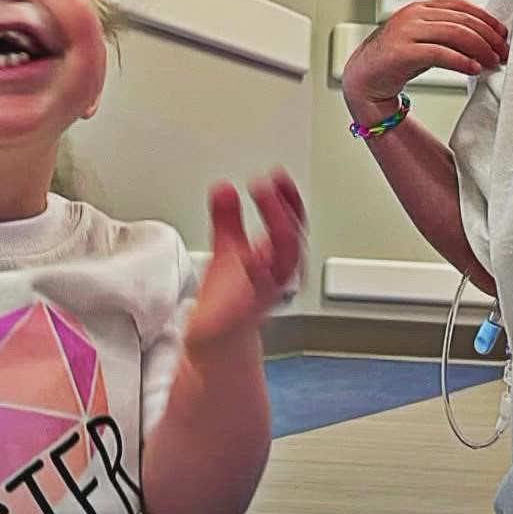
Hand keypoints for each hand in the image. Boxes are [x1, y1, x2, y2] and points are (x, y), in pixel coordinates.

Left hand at [186, 171, 306, 353]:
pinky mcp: (250, 308)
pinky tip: (249, 255)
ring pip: (286, 258)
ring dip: (279, 227)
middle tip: (268, 185)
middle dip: (283, 208)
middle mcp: (278, 271)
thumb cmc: (229, 295)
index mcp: (276, 255)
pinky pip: (261, 290)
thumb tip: (224, 187)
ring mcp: (266, 289)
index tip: (277, 176)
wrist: (219, 338)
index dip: (287, 197)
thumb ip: (227, 218)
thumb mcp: (228, 247)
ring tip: (265, 203)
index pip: (291, 221)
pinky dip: (258, 272)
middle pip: (293, 235)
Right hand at [341, 0, 508, 120]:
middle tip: (502, 52)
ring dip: (480, 49)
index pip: (462, 6)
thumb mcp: (425, 40)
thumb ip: (448, 34)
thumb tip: (484, 41)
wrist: (364, 77)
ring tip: (492, 62)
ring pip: (455, 34)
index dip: (486, 19)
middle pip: (462, 20)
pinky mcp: (402, 52)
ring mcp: (406, 32)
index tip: (502, 34)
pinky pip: (440, 53)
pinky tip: (473, 68)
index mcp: (421, 8)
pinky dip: (461, 61)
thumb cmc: (395, 61)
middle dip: (488, 37)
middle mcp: (414, 16)